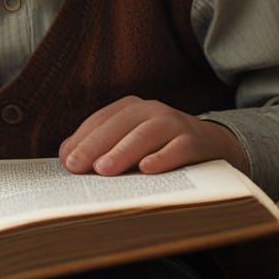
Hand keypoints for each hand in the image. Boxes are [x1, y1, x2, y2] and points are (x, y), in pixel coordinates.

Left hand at [58, 96, 247, 176]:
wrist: (213, 146)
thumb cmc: (161, 148)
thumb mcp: (132, 142)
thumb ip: (102, 146)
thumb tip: (67, 156)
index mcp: (132, 108)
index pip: (101, 120)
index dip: (82, 139)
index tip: (65, 161)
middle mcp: (152, 110)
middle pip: (119, 125)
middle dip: (95, 145)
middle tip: (76, 166)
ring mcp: (175, 123)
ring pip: (146, 134)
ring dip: (123, 151)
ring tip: (103, 170)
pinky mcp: (196, 141)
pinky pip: (178, 148)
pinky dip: (163, 157)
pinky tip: (147, 169)